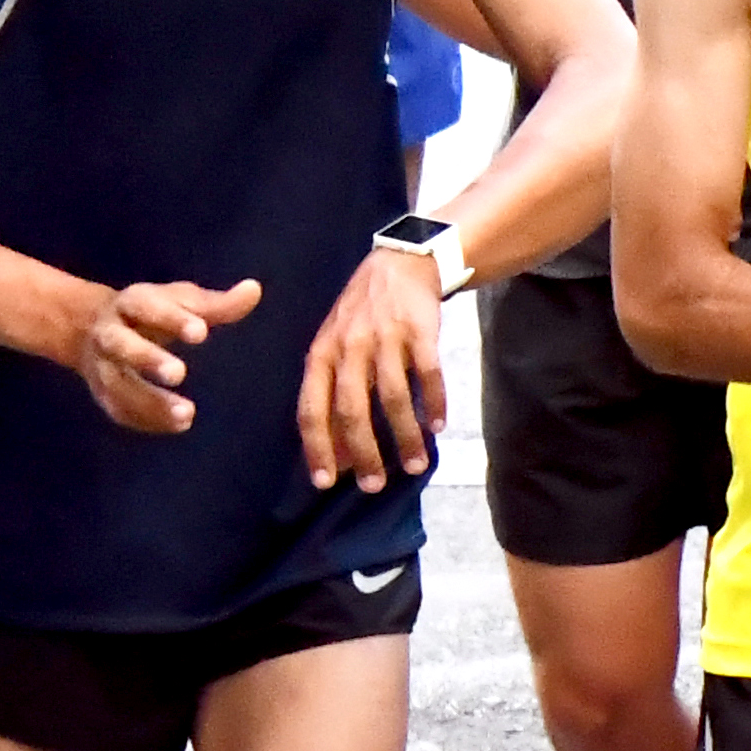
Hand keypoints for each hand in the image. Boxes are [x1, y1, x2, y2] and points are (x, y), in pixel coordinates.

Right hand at [66, 275, 261, 436]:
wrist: (90, 327)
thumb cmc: (153, 311)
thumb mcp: (182, 300)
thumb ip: (217, 303)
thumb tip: (254, 289)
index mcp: (132, 303)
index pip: (148, 307)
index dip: (172, 319)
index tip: (201, 332)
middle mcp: (109, 333)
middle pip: (121, 344)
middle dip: (147, 358)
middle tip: (179, 374)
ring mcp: (101, 365)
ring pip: (116, 384)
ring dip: (148, 402)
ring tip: (187, 415)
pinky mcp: (102, 392)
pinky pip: (119, 409)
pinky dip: (145, 420)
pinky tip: (178, 425)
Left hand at [296, 245, 450, 491]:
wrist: (398, 265)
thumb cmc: (362, 318)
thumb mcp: (335, 350)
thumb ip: (332, 396)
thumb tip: (336, 452)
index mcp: (321, 355)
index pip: (312, 408)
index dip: (317, 447)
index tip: (326, 482)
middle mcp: (348, 348)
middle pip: (351, 408)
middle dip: (363, 451)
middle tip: (374, 484)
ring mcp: (385, 339)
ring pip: (392, 397)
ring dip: (404, 436)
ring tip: (414, 465)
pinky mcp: (420, 332)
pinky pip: (428, 374)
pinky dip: (435, 403)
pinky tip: (439, 427)